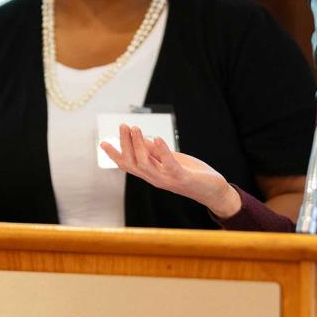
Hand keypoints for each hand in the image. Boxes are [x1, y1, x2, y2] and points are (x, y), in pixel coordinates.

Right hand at [100, 125, 241, 218]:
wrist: (213, 190)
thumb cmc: (191, 173)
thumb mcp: (170, 160)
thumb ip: (156, 152)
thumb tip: (141, 139)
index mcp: (151, 174)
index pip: (129, 165)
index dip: (115, 155)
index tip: (103, 142)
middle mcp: (155, 178)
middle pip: (134, 162)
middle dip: (126, 144)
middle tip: (122, 126)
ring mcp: (167, 179)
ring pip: (146, 164)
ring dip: (140, 145)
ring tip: (136, 128)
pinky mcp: (181, 177)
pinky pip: (169, 164)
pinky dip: (162, 151)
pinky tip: (158, 138)